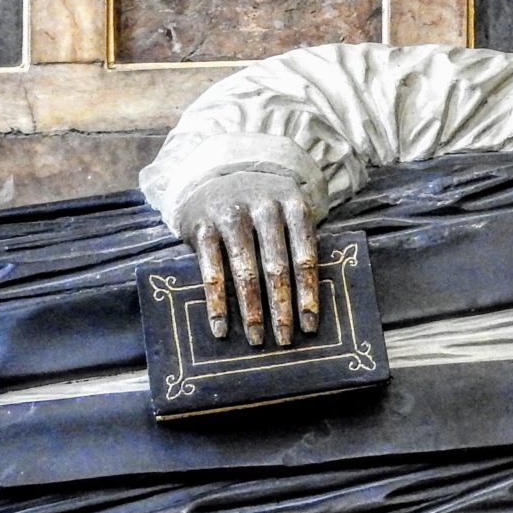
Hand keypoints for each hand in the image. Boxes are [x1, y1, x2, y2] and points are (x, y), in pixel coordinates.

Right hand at [172, 169, 320, 347]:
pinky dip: (217, 302)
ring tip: (256, 338)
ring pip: (245, 271)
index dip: (308, 294)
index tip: (310, 326)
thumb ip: (296, 243)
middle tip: (284, 340)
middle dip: (282, 308)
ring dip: (251, 310)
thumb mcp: (285, 211)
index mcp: (293, 206)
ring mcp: (231, 216)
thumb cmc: (260, 205)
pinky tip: (221, 327)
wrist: (215, 172)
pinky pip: (211, 271)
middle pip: (277, 267)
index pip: (305, 256)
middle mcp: (264, 208)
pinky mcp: (203, 226)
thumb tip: (308, 302)